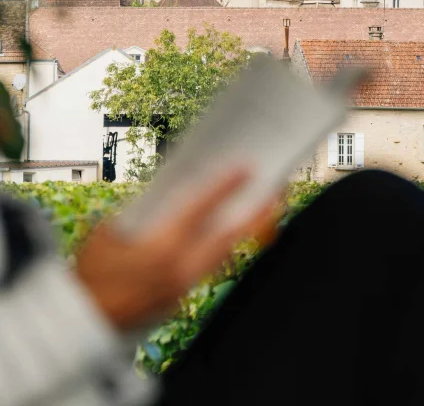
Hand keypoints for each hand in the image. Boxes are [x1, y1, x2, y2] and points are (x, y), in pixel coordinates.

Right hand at [75, 169, 277, 330]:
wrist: (82, 322)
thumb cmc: (91, 274)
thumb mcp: (110, 232)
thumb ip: (143, 210)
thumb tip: (170, 192)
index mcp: (160, 248)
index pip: (201, 209)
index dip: (225, 185)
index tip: (245, 167)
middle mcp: (179, 269)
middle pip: (228, 236)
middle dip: (255, 213)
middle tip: (275, 191)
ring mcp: (183, 288)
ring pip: (224, 254)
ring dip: (244, 229)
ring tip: (260, 209)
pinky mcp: (181, 299)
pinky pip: (209, 267)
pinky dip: (223, 247)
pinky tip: (229, 232)